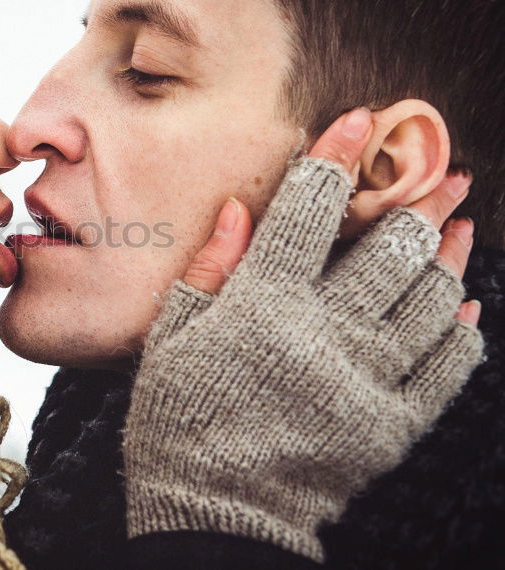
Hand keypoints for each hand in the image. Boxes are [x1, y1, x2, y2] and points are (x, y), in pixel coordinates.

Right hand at [126, 108, 484, 560]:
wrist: (213, 512)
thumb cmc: (178, 421)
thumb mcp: (171, 339)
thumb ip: (207, 271)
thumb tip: (239, 209)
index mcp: (262, 305)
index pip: (309, 209)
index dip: (337, 157)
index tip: (361, 120)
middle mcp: (324, 332)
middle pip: (390, 246)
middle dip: (421, 197)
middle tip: (445, 169)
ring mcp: (367, 378)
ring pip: (429, 297)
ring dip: (448, 254)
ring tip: (458, 225)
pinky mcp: (393, 423)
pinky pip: (446, 367)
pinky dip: (460, 330)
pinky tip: (462, 304)